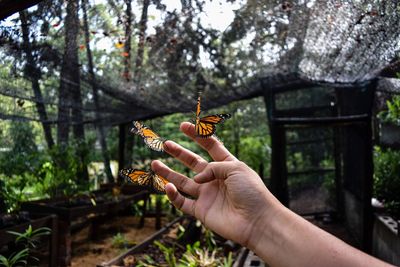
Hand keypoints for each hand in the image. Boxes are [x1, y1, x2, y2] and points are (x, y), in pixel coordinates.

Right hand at [151, 122, 280, 246]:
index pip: (210, 146)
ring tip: (154, 163)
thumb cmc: (251, 192)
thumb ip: (213, 167)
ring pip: (182, 182)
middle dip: (179, 153)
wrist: (256, 221)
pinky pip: (182, 202)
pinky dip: (173, 195)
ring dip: (168, 173)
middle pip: (193, 162)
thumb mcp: (235, 169)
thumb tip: (196, 178)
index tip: (183, 126)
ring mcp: (207, 195)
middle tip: (166, 144)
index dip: (197, 135)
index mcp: (226, 165)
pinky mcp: (201, 211)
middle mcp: (215, 179)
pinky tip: (167, 187)